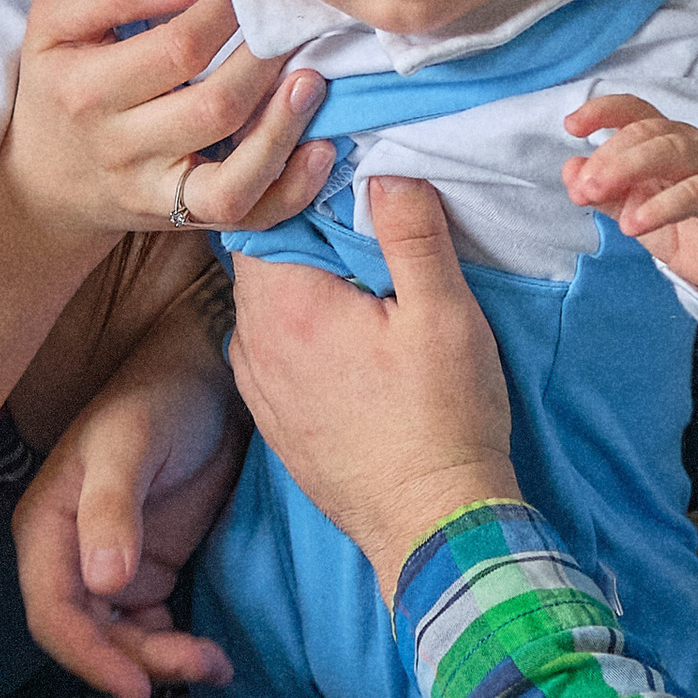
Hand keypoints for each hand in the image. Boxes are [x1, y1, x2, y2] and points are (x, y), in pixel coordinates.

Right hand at [0, 0, 336, 248]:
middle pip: (214, 106)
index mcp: (86, 89)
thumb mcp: (54, 21)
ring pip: (235, 175)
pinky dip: (292, 188)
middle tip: (289, 24)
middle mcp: (121, 147)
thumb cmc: (60, 84)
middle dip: (264, 61)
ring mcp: (157, 192)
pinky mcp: (186, 221)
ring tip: (311, 77)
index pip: (178, 48)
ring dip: (285, 123)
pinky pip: (247, 217)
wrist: (43, 181)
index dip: (226, 12)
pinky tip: (321, 148)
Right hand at [14, 278, 247, 697]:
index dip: (88, 657)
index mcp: (48, 527)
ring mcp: (110, 567)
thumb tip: (102, 582)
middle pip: (89, 636)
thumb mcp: (133, 443)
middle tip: (198, 666)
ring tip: (216, 664)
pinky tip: (213, 656)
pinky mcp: (149, 571)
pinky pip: (152, 629)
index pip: (53, 612)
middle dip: (137, 664)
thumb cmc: (163, 398)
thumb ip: (113, 508)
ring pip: (123, 641)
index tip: (137, 686)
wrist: (211, 379)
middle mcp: (70, 555)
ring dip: (163, 663)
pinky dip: (178, 649)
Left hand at [228, 173, 516, 599]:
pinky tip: (348, 335)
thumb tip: (385, 172)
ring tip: (359, 277)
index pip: (265, 212)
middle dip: (303, 231)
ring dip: (303, 284)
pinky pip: (273, 350)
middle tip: (359, 217)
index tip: (343, 171)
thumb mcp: (444, 313)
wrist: (432, 526)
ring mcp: (258, 386)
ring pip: (266, 306)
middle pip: (262, 258)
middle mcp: (253, 343)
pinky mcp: (274, 419)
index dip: (301, 184)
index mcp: (285, 306)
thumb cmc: (444, 420)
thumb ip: (411, 232)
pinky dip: (301, 329)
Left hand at [563, 94, 697, 307]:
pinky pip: (695, 192)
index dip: (602, 111)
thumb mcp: (632, 210)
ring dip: (627, 170)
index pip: (633, 110)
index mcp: (662, 139)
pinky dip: (661, 206)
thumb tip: (571, 172)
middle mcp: (689, 143)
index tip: (571, 126)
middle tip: (582, 187)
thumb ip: (603, 192)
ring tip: (596, 195)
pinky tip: (634, 223)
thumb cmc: (680, 226)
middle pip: (646, 132)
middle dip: (608, 157)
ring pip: (670, 152)